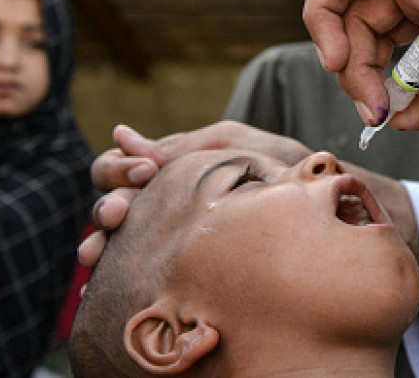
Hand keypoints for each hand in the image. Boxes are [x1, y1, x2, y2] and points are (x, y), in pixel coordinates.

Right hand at [78, 121, 314, 267]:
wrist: (322, 204)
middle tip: (120, 213)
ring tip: (96, 251)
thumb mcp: (232, 145)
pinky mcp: (175, 267)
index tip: (145, 173)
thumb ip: (180, 145)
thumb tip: (121, 134)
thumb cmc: (279, 170)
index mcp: (167, 169)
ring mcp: (164, 236)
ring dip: (100, 242)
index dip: (120, 168)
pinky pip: (132, 272)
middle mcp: (158, 204)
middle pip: (109, 202)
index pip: (120, 167)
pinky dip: (111, 275)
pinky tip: (102, 283)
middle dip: (108, 204)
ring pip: (113, 240)